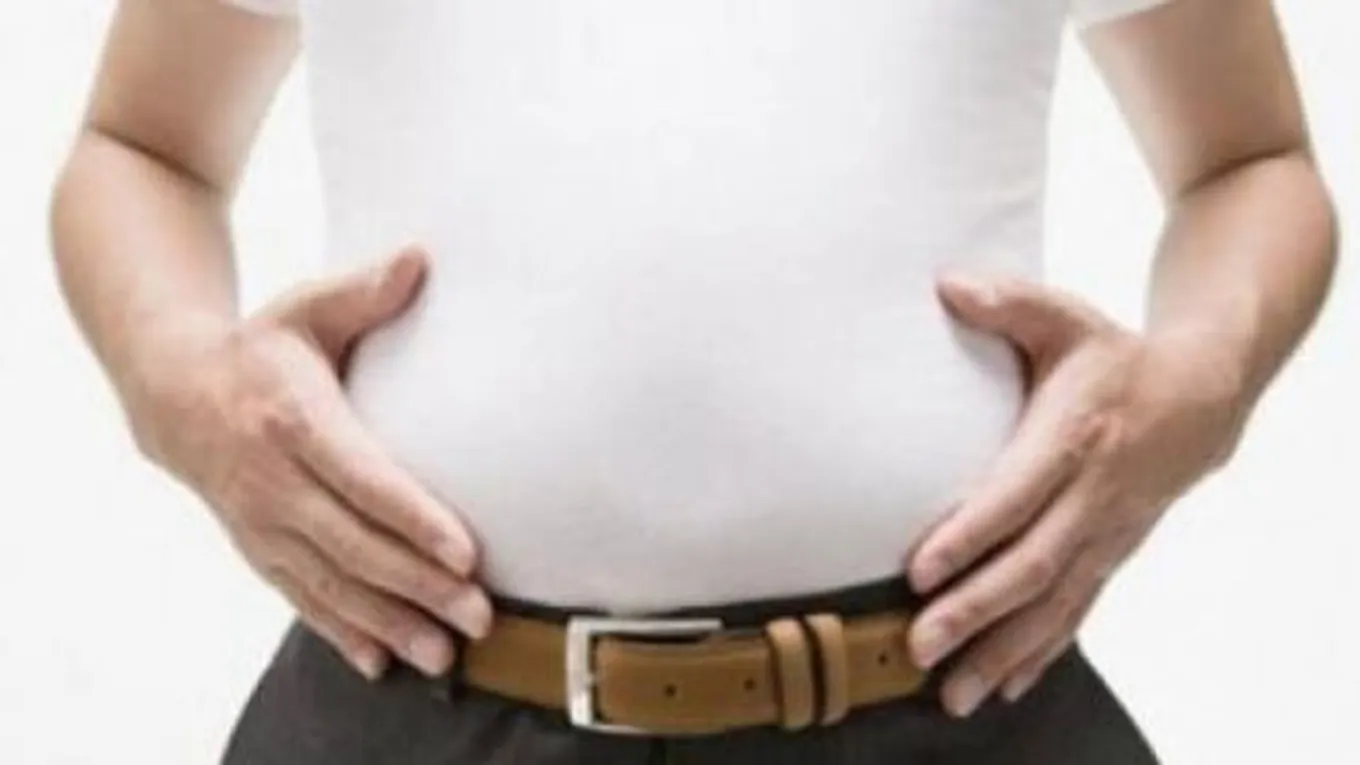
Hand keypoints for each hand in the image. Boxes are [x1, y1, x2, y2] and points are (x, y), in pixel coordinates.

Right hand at [127, 247, 490, 680]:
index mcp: (292, 418)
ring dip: (389, 622)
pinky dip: (341, 632)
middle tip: (479, 615)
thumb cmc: (261, 346)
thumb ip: (364, 292)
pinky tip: (382, 662)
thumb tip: (421, 257)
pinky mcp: (256, 548)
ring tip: (444, 653)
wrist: (171, 390)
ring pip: (329, 585)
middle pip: (353, 545)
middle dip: (419, 586)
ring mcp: (260, 522)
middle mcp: (271, 480)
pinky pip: (301, 599)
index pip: (361, 477)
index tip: (465, 551)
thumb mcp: (304, 308)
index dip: (413, 518)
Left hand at [905, 275, 1246, 716]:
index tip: (920, 569)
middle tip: (919, 644)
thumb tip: (945, 285)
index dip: (970, 535)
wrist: (1201, 395)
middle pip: (1032, 565)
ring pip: (1054, 605)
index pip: (1016, 495)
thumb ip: (1008, 303)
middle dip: (974, 610)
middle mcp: (1094, 496)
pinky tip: (1003, 685)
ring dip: (1002, 650)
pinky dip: (1040, 653)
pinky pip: (1075, 614)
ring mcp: (1106, 534)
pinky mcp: (1111, 555)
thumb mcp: (1067, 318)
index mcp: (1075, 437)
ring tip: (951, 691)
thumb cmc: (1113, 355)